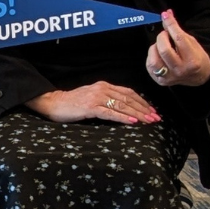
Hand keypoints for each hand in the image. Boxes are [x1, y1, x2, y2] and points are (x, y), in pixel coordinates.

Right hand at [26, 82, 162, 124]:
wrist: (53, 103)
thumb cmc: (72, 103)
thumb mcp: (92, 98)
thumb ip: (106, 100)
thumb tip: (123, 108)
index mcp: (104, 86)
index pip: (129, 93)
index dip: (143, 102)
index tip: (152, 111)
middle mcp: (102, 89)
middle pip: (129, 99)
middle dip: (144, 109)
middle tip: (156, 117)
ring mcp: (96, 98)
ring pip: (122, 106)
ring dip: (138, 114)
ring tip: (149, 121)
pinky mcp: (90, 107)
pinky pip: (110, 113)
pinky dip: (123, 117)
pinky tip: (132, 122)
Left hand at [145, 10, 209, 87]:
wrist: (199, 76)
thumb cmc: (196, 56)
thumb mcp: (191, 42)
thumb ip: (177, 30)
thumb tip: (167, 13)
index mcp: (192, 60)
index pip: (178, 39)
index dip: (170, 25)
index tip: (165, 16)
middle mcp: (181, 70)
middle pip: (164, 50)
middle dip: (161, 37)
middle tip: (165, 35)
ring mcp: (170, 78)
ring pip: (154, 60)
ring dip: (154, 48)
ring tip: (161, 46)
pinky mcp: (161, 81)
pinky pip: (149, 66)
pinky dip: (151, 56)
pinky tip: (158, 54)